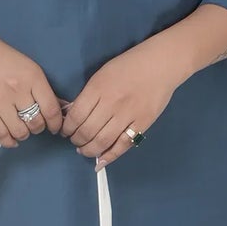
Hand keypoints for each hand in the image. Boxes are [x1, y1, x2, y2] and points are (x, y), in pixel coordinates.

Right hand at [0, 32, 65, 146]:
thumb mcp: (27, 66)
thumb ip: (42, 87)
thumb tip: (58, 108)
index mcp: (33, 77)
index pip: (51, 109)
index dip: (55, 123)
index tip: (54, 127)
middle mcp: (18, 90)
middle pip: (36, 123)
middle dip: (38, 128)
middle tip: (34, 125)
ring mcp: (0, 101)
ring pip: (20, 131)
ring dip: (24, 134)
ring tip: (21, 129)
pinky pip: (0, 134)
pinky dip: (8, 141)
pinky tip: (11, 139)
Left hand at [60, 44, 182, 165]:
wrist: (160, 64)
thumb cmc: (128, 66)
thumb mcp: (102, 75)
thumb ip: (88, 95)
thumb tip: (72, 115)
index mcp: (98, 88)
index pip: (75, 116)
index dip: (67, 128)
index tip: (65, 131)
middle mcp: (111, 103)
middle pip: (87, 131)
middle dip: (76, 140)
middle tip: (75, 141)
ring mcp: (128, 115)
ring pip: (102, 141)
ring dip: (89, 150)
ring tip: (85, 150)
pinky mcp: (142, 124)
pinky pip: (123, 145)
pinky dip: (110, 156)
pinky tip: (100, 161)